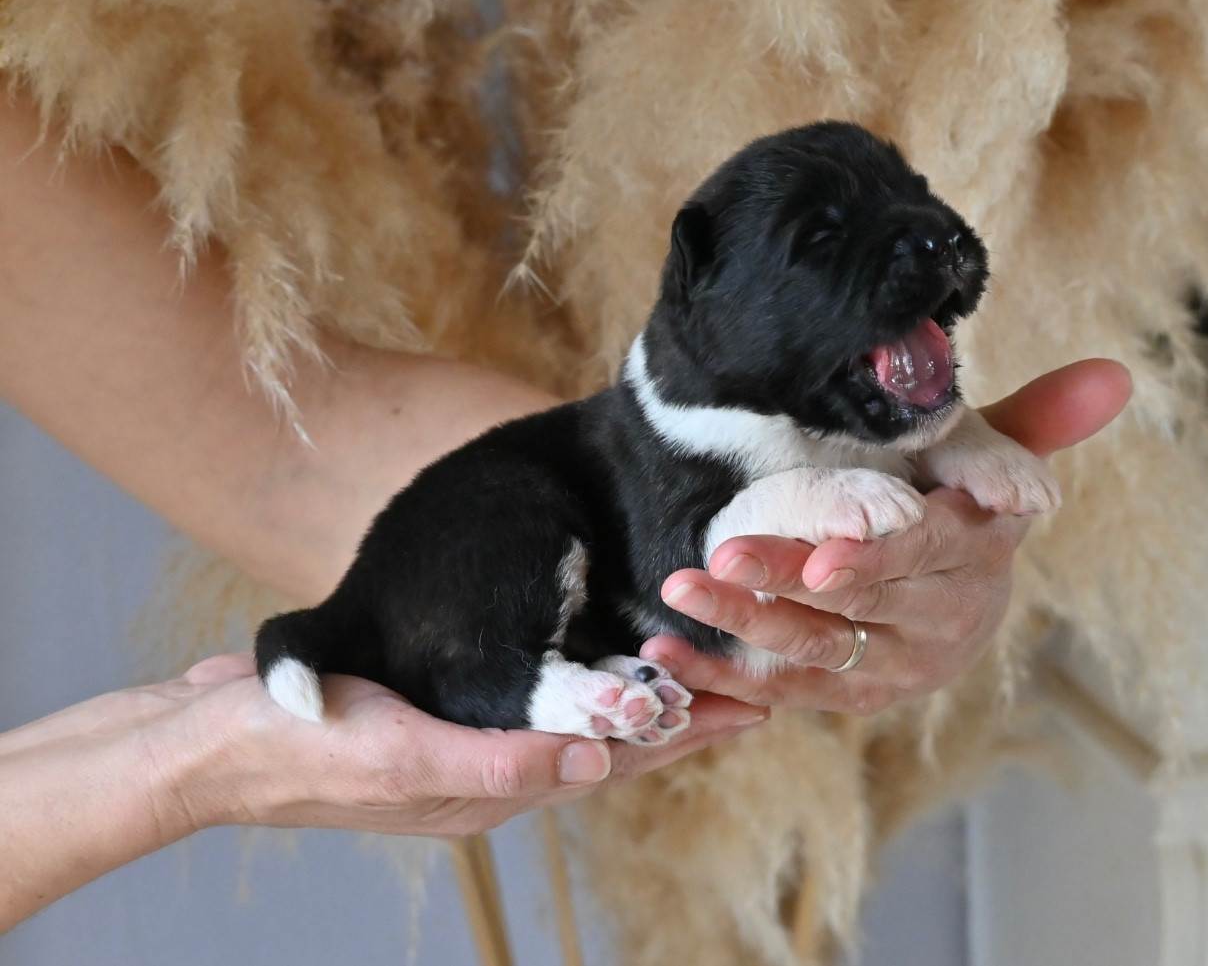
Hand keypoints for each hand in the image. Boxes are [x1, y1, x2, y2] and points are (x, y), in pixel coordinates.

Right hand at [157, 655, 768, 836]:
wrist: (212, 738)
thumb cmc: (300, 746)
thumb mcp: (400, 754)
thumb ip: (494, 761)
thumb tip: (590, 758)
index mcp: (487, 793)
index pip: (610, 764)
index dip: (681, 734)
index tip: (750, 703)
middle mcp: (487, 774)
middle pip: (608, 747)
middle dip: (682, 719)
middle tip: (754, 683)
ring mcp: (465, 745)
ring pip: (577, 722)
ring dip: (641, 699)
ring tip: (700, 669)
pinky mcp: (441, 710)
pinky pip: (534, 699)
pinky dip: (583, 682)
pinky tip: (602, 654)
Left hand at [638, 359, 1132, 715]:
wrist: (955, 603)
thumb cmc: (962, 515)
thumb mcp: (994, 469)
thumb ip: (1036, 425)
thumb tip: (1116, 373)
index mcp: (970, 560)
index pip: (922, 558)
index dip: (877, 560)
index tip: (825, 559)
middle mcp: (934, 626)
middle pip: (856, 608)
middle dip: (785, 585)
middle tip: (720, 556)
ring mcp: (886, 669)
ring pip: (811, 651)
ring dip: (742, 624)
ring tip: (679, 590)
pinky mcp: (841, 696)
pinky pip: (778, 690)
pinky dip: (722, 676)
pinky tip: (669, 649)